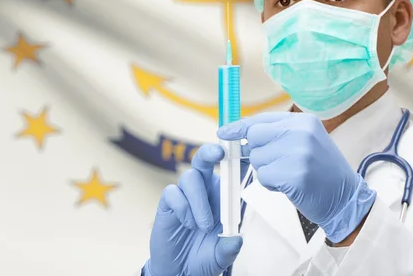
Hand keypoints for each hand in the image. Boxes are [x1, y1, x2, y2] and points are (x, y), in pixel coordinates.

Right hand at [145, 144, 244, 275]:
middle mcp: (205, 189)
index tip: (244, 149)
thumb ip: (229, 248)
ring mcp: (185, 194)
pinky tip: (187, 224)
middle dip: (212, 151)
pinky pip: (173, 193)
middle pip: (205, 158)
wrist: (181, 270)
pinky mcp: (168, 202)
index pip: (230, 169)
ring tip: (202, 226)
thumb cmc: (205, 256)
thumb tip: (236, 240)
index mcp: (223, 194)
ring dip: (199, 200)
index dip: (235, 156)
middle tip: (219, 153)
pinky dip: (182, 207)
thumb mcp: (222, 256)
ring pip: (190, 177)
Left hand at [217, 112, 375, 243]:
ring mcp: (299, 152)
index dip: (240, 126)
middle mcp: (301, 132)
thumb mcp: (305, 142)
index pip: (262, 119)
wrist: (346, 198)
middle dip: (258, 152)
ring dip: (266, 171)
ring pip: (257, 158)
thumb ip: (278, 134)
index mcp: (303, 121)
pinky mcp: (294, 174)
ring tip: (289, 175)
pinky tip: (289, 186)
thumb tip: (240, 133)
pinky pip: (263, 177)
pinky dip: (271, 185)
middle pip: (255, 136)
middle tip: (277, 164)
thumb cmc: (321, 172)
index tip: (224, 132)